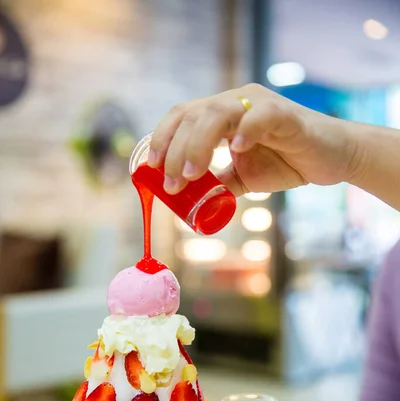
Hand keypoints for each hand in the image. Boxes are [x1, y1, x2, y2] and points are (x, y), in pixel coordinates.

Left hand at [148, 83, 357, 195]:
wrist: (329, 160)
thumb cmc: (286, 162)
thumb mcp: (242, 178)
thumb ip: (218, 184)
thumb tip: (189, 203)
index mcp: (222, 114)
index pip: (183, 116)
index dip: (163, 139)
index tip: (152, 168)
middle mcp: (236, 103)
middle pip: (193, 114)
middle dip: (175, 148)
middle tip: (171, 181)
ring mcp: (259, 105)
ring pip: (217, 112)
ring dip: (197, 144)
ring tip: (191, 173)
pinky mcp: (284, 114)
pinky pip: (260, 116)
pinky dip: (245, 130)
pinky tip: (235, 150)